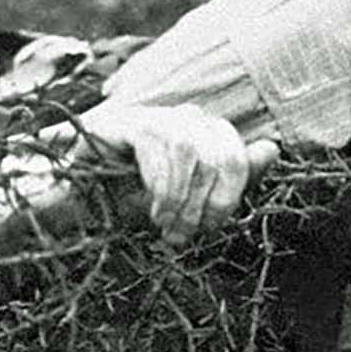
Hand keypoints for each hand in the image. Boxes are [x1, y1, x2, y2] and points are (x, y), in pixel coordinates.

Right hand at [69, 101, 278, 246]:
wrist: (78, 207)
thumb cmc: (134, 205)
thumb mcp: (190, 202)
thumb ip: (233, 179)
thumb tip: (273, 149)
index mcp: (205, 137)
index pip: (236, 158)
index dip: (227, 199)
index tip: (205, 230)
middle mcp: (185, 119)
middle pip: (222, 155)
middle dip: (206, 205)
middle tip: (182, 235)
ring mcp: (157, 116)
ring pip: (193, 153)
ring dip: (181, 200)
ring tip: (164, 225)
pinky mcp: (130, 119)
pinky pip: (164, 148)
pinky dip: (163, 187)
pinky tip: (152, 209)